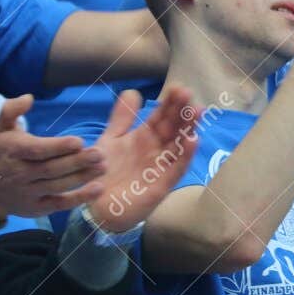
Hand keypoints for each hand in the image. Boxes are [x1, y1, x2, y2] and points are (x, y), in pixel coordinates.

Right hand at [0, 95, 106, 220]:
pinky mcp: (38, 207)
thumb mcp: (0, 129)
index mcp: (12, 152)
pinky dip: (79, 198)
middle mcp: (20, 174)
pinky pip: (60, 204)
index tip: (79, 141)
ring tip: (103, 167)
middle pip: (51, 169)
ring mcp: (29, 193)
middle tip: (100, 154)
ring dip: (82, 177)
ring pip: (58, 185)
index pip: (36, 150)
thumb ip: (11, 110)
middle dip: (76, 162)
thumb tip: (28, 97)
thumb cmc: (1, 152)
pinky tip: (98, 189)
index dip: (57, 147)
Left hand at [88, 87, 199, 230]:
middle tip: (188, 94)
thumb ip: (121, 118)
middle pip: (174, 128)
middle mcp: (158, 150)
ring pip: (180, 145)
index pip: (162, 116)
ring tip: (197, 111)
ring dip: (189, 128)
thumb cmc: (104, 173)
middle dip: (182, 111)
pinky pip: (176, 168)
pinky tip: (193, 140)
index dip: (170, 103)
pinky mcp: (162, 185)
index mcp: (146, 138)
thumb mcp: (110, 141)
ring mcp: (162, 167)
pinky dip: (185, 155)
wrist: (96, 207)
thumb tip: (133, 92)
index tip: (178, 87)